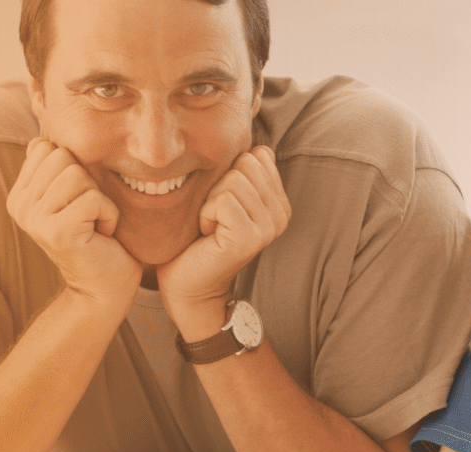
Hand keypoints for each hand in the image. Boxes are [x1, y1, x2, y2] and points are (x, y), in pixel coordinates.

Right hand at [6, 139, 140, 312]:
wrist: (103, 287)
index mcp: (21, 193)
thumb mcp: (74, 197)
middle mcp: (20, 205)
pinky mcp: (56, 231)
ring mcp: (34, 219)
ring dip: (101, 200)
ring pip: (78, 175)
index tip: (79, 200)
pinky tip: (102, 234)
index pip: (47, 147)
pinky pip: (94, 198)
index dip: (77, 168)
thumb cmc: (99, 239)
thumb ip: (57, 170)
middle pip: (63, 157)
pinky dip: (109, 215)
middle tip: (90, 214)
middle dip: (90, 182)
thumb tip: (44, 137)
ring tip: (95, 224)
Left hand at [158, 146, 290, 339]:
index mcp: (279, 202)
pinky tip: (207, 232)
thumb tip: (259, 149)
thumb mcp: (223, 198)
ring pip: (233, 181)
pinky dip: (206, 213)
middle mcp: (281, 215)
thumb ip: (242, 173)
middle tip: (215, 215)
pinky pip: (223, 200)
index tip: (222, 203)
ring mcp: (269, 227)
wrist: (188, 283)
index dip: (229, 172)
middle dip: (219, 184)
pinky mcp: (251, 238)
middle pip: (245, 164)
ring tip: (211, 225)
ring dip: (210, 201)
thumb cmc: (198, 238)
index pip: (258, 156)